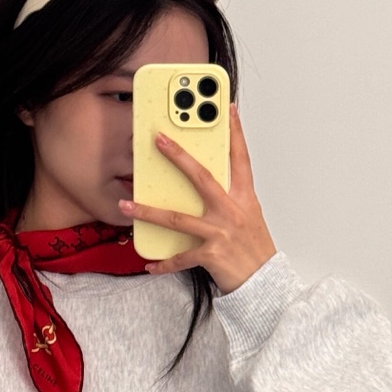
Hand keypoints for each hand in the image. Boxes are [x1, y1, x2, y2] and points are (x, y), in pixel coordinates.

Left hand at [118, 104, 275, 294]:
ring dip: (148, 211)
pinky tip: (149, 264)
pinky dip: (163, 263)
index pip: (240, 158)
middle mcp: (232, 211)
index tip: (229, 109)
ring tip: (127, 204)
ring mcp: (220, 232)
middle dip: (178, 156)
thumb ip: (229, 197)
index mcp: (244, 198)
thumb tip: (206, 182)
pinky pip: (180, 257)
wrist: (265, 282)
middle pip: (201, 177)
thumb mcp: (247, 215)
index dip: (235, 133)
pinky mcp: (211, 255)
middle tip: (158, 139)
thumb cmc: (254, 248)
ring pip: (177, 218)